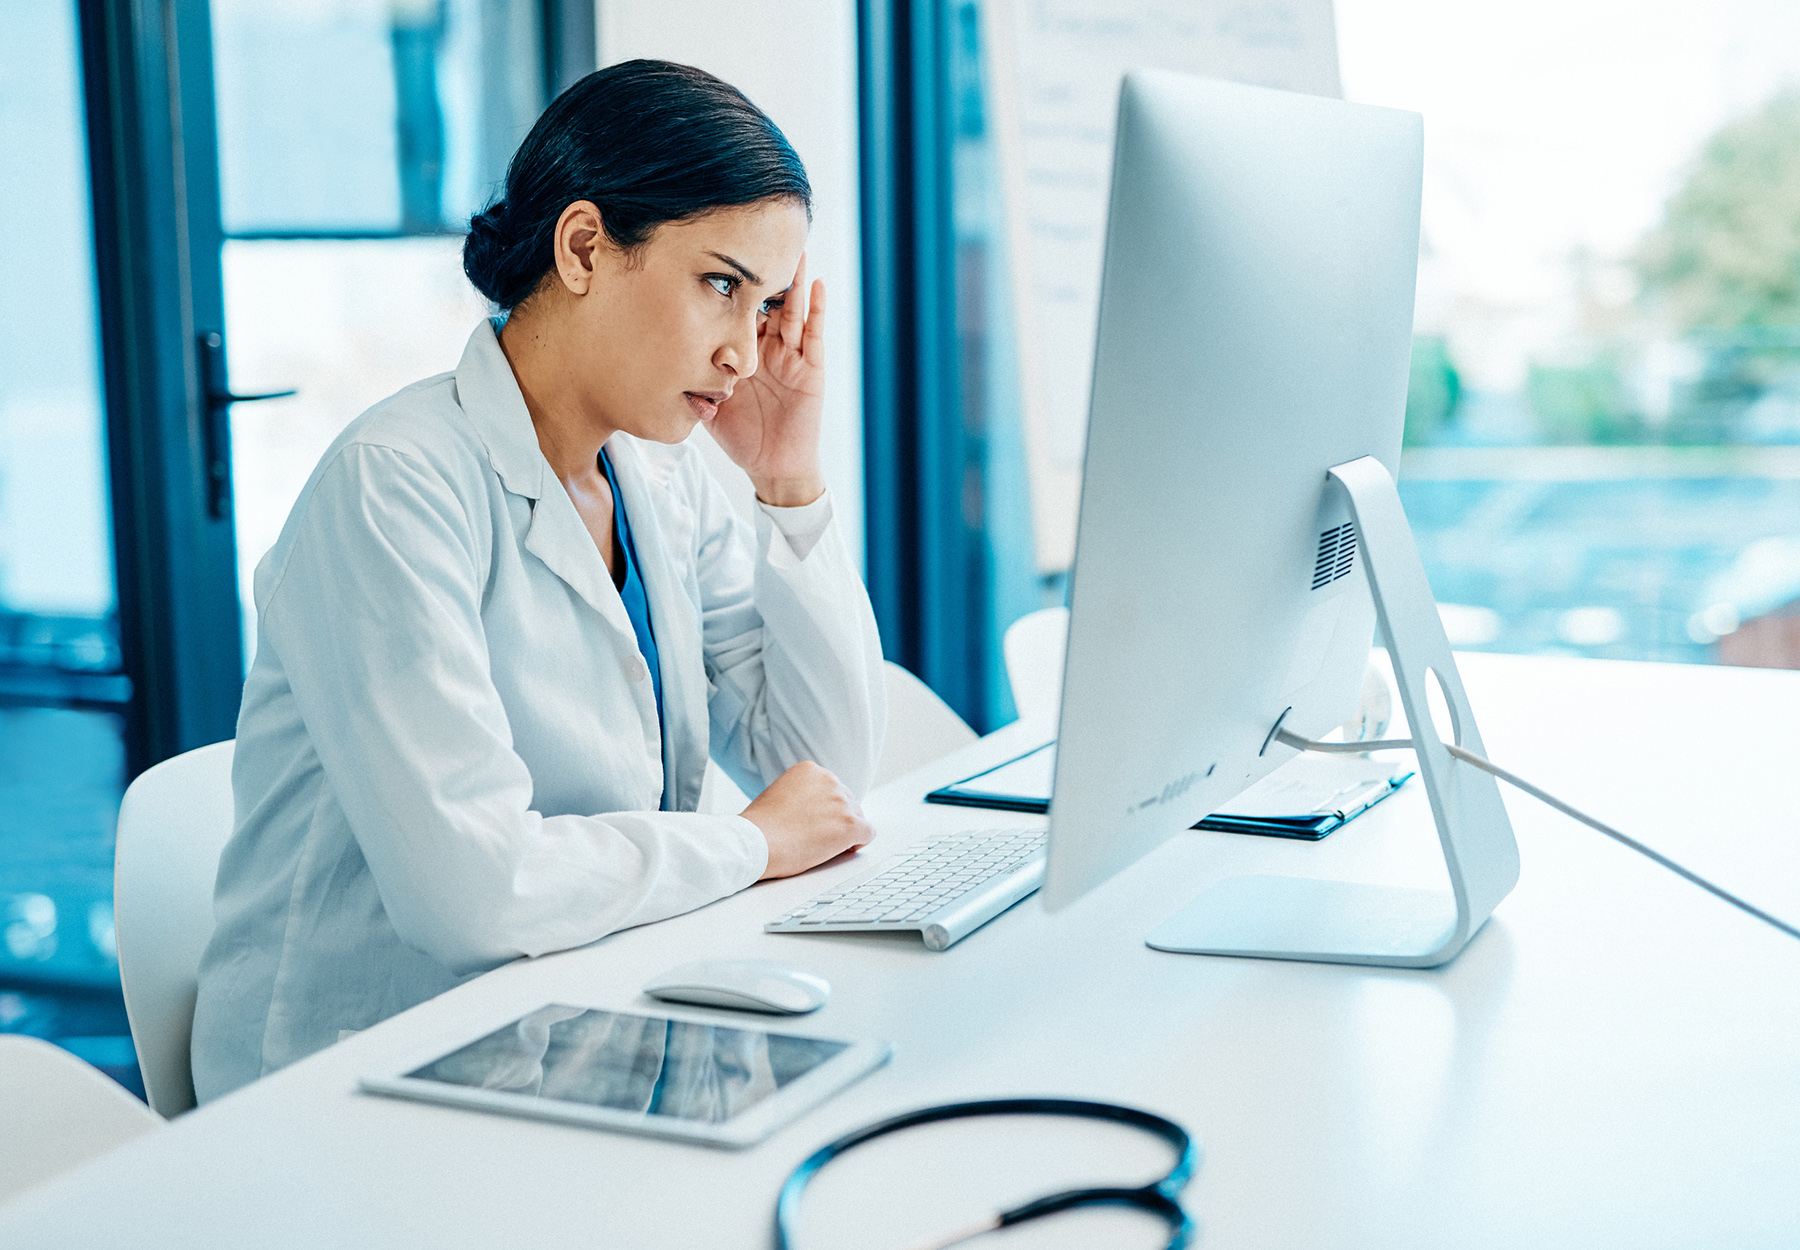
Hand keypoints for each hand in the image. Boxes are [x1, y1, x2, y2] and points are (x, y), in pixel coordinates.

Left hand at [709, 253, 827, 506]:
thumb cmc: (741, 436)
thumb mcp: (707, 403)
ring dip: (793, 279)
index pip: (738, 309)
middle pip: (768, 300)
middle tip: (757, 233)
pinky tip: (816, 284)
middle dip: (763, 270)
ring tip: (792, 246)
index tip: (717, 251)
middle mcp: (768, 346)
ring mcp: (792, 355)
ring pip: (792, 309)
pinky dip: (817, 309)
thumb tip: (658, 366)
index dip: (731, 284)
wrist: (772, 467)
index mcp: (743, 350)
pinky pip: (815, 335)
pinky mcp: (811, 370)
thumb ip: (688, 382)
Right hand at [743, 761, 873, 879]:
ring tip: (824, 846)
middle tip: (819, 837)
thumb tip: (814, 811)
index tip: (815, 822)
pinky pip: (868, 833)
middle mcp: (830, 780)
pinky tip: (843, 850)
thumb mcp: (778, 794)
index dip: (825, 808)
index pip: (831, 788)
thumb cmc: (760, 826)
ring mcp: (842, 802)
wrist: (757, 842)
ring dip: (846, 832)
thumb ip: (800, 795)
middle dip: (837, 819)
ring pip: (858, 817)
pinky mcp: (850, 825)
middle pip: (847, 801)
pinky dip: (859, 843)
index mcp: (810, 770)